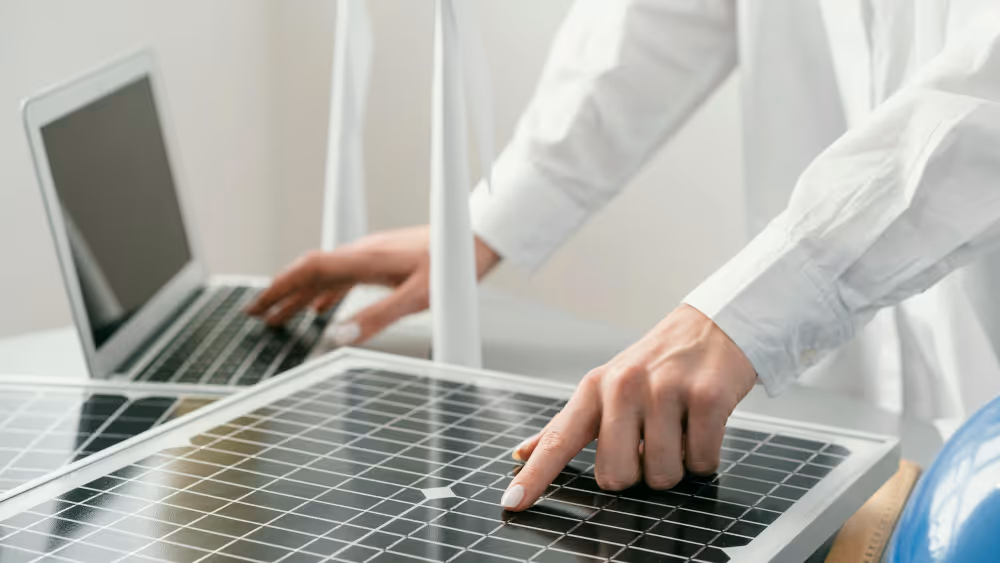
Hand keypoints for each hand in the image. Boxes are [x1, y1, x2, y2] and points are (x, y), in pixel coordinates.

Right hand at [246, 226, 500, 344]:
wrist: (475, 239)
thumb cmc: (452, 265)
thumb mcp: (417, 297)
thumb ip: (378, 317)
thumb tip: (339, 336)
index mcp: (364, 258)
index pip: (309, 269)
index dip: (280, 286)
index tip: (258, 305)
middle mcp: (363, 253)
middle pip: (310, 271)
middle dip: (280, 293)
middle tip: (257, 314)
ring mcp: (372, 255)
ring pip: (325, 275)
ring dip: (300, 295)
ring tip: (281, 317)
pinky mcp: (383, 261)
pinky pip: (343, 277)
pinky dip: (325, 293)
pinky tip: (322, 308)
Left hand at [500, 304, 756, 509]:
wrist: (714, 327)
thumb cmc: (656, 365)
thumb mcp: (605, 385)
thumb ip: (565, 426)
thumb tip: (522, 454)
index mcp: (594, 388)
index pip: (557, 439)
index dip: (535, 476)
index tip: (512, 503)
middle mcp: (624, 386)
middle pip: (616, 475)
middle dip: (638, 472)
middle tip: (650, 441)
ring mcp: (666, 391)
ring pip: (662, 476)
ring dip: (676, 465)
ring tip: (678, 428)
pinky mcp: (706, 398)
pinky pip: (701, 463)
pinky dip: (704, 457)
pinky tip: (701, 426)